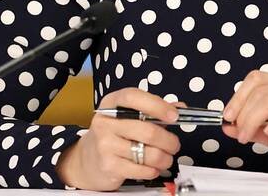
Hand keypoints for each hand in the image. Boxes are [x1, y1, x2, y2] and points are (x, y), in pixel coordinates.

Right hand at [56, 87, 185, 190]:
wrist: (87, 160)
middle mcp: (105, 122)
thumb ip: (154, 110)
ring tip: (165, 158)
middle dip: (169, 141)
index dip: (157, 105)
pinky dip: (153, 170)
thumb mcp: (129, 117)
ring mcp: (105, 144)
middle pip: (148, 130)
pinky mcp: (108, 166)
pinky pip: (141, 170)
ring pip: (148, 153)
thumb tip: (180, 108)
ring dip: (164, 158)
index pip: (133, 97)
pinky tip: (152, 168)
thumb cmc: (115, 135)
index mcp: (111, 104)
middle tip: (174, 145)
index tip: (175, 116)